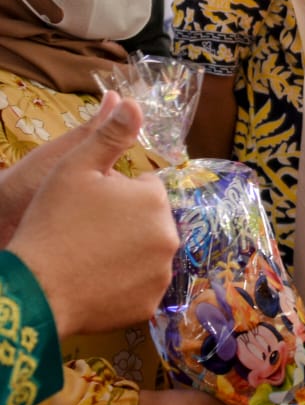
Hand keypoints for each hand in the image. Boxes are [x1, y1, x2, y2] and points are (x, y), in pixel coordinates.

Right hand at [5, 93, 180, 337]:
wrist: (36, 288)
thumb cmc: (52, 222)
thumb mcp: (75, 168)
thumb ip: (109, 134)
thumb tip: (133, 101)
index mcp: (155, 200)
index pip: (144, 189)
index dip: (115, 194)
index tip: (89, 206)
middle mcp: (170, 236)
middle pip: (148, 222)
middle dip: (125, 223)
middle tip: (85, 233)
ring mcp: (162, 273)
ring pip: (145, 254)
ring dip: (126, 253)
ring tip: (87, 257)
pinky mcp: (150, 303)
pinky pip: (139, 286)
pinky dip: (122, 284)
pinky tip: (94, 282)